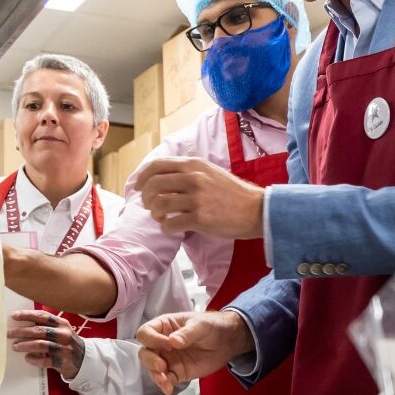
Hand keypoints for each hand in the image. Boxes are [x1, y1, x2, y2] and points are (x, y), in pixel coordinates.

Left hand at [7, 310, 85, 377]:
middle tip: (9, 333)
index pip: (43, 316)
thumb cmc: (67, 343)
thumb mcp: (61, 330)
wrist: (84, 360)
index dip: (27, 315)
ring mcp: (63, 348)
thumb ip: (47, 326)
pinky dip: (34, 359)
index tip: (14, 316)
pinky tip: (27, 358)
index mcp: (62, 324)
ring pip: (40, 344)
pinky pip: (45, 360)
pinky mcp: (62, 361)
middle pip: (39, 330)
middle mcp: (63, 334)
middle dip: (21, 331)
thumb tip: (24, 323)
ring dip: (25, 345)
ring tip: (15, 346)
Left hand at [131, 157, 265, 238]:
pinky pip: (171, 223)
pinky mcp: (200, 218)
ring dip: (155, 213)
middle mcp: (194, 178)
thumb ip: (189, 172)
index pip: (158, 166)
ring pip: (159, 204)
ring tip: (160, 218)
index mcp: (194, 165)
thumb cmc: (234, 193)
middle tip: (149, 206)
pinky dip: (166, 228)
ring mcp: (197, 198)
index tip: (137, 187)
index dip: (142, 177)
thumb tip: (164, 178)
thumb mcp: (211, 172)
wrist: (256, 209)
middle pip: (154, 185)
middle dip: (145, 197)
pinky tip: (170, 228)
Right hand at [135, 310, 254, 394]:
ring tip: (165, 380)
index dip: (152, 339)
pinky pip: (165, 380)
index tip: (167, 344)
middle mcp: (161, 343)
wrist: (228, 342)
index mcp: (164, 326)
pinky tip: (168, 388)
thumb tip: (172, 341)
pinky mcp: (176, 372)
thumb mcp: (200, 325)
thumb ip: (187, 333)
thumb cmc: (212, 326)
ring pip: (152, 368)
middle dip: (150, 360)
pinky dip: (164, 385)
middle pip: (145, 352)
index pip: (146, 333)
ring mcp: (168, 359)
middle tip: (162, 365)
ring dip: (155, 375)